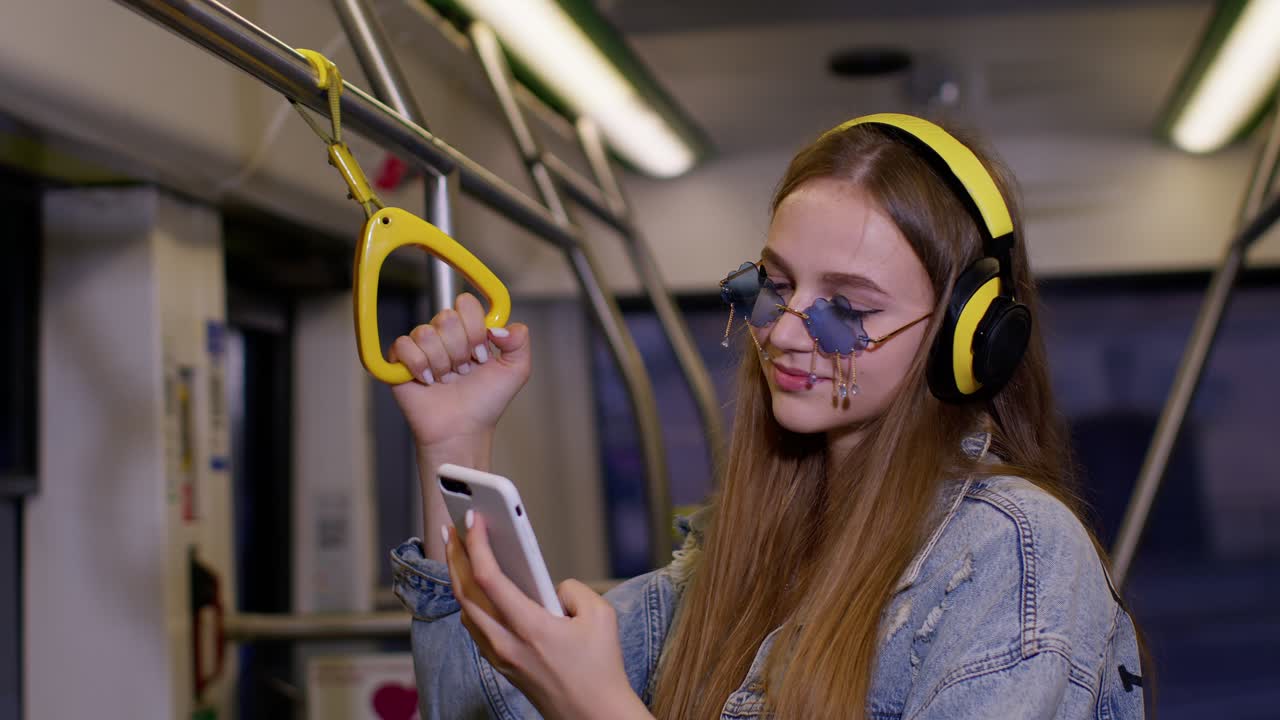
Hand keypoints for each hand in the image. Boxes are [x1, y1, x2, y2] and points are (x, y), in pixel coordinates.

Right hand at [388, 293, 532, 449]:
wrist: (462, 430)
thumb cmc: (485, 404)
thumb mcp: (516, 371)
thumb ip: (520, 340)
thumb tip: (498, 326)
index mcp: (470, 331)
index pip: (466, 304)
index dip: (475, 329)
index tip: (481, 355)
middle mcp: (446, 335)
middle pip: (446, 317)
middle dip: (459, 350)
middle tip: (463, 371)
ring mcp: (422, 346)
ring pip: (426, 333)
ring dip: (441, 362)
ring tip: (447, 379)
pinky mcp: (400, 360)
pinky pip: (403, 345)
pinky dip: (419, 366)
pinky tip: (428, 381)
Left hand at [444, 515, 651, 719]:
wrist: (594, 716)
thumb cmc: (601, 671)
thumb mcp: (600, 615)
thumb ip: (573, 589)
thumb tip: (551, 587)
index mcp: (529, 626)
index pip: (488, 577)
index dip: (476, 543)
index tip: (473, 519)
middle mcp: (506, 643)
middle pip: (464, 593)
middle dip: (454, 556)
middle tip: (451, 529)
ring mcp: (501, 657)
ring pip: (465, 612)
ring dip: (458, 580)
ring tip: (459, 554)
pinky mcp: (503, 667)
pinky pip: (475, 629)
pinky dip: (469, 604)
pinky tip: (475, 591)